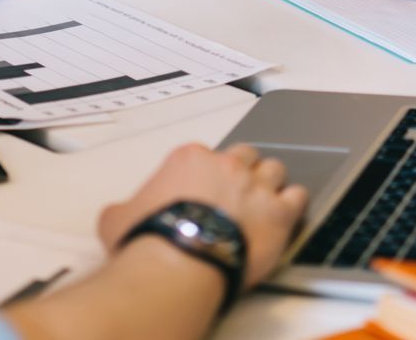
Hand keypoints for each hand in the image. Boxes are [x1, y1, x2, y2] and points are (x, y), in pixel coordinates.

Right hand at [96, 143, 306, 291]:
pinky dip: (294, 202)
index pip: (207, 155)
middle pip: (245, 156)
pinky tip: (288, 210)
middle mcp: (226, 165)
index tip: (204, 189)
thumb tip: (118, 214)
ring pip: (274, 169)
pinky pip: (297, 196)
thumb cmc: (151, 239)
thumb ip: (124, 207)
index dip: (207, 173)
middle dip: (243, 170)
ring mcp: (256, 187)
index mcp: (190, 158)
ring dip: (270, 183)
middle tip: (237, 191)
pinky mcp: (279, 213)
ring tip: (265, 201)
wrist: (179, 262)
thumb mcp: (117, 218)